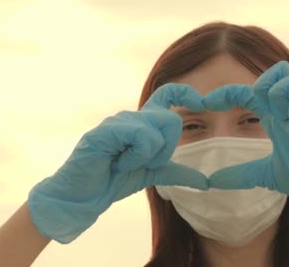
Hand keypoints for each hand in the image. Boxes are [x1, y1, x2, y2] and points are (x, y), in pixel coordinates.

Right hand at [28, 83, 208, 243]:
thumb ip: (176, 173)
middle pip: (172, 119)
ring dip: (147, 156)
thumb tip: (206, 182)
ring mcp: (119, 121)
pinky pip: (141, 137)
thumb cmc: (112, 180)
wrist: (82, 196)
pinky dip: (136, 156)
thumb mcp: (151, 175)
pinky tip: (118, 163)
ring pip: (157, 130)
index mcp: (144, 123)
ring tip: (125, 164)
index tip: (201, 102)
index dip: (187, 92)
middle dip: (166, 149)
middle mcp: (133, 117)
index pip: (168, 93)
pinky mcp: (108, 130)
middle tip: (144, 163)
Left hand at [205, 61, 288, 239]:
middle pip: (276, 72)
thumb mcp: (262, 174)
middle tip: (264, 111)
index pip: (248, 91)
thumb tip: (211, 182)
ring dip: (282, 94)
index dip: (226, 93)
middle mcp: (288, 110)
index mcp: (274, 118)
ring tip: (284, 117)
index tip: (207, 103)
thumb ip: (239, 174)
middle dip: (264, 85)